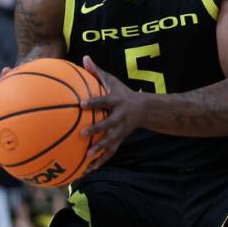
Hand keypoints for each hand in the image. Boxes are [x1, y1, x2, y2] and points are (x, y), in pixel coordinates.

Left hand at [80, 56, 144, 171]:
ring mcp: (121, 131)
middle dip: (97, 129)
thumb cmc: (123, 93)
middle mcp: (120, 117)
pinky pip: (110, 152)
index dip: (94, 102)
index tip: (81, 104)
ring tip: (88, 155)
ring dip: (100, 149)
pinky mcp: (120, 140)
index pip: (104, 101)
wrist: (145, 109)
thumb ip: (97, 71)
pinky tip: (88, 169)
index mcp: (117, 102)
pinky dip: (100, 161)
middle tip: (83, 132)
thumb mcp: (112, 81)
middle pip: (108, 124)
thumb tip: (84, 57)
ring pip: (111, 141)